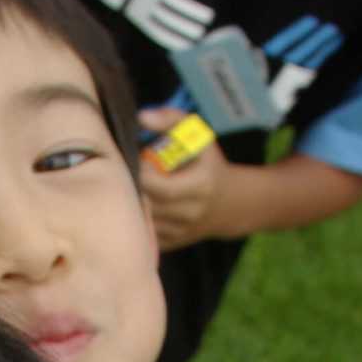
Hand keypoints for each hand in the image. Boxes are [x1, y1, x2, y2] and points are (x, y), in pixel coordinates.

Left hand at [136, 109, 361, 248]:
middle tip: (129, 172)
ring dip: (131, 202)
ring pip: (140, 220)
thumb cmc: (208, 164)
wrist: (231, 205)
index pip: (156, 185)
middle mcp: (189, 213)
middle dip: (131, 186)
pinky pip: (143, 233)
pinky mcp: (170, 244)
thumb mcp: (199, 136)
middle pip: (144, 203)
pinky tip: (142, 204)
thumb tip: (141, 117)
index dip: (140, 172)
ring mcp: (179, 232)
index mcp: (199, 186)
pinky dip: (137, 218)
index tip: (136, 160)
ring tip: (135, 187)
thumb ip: (171, 120)